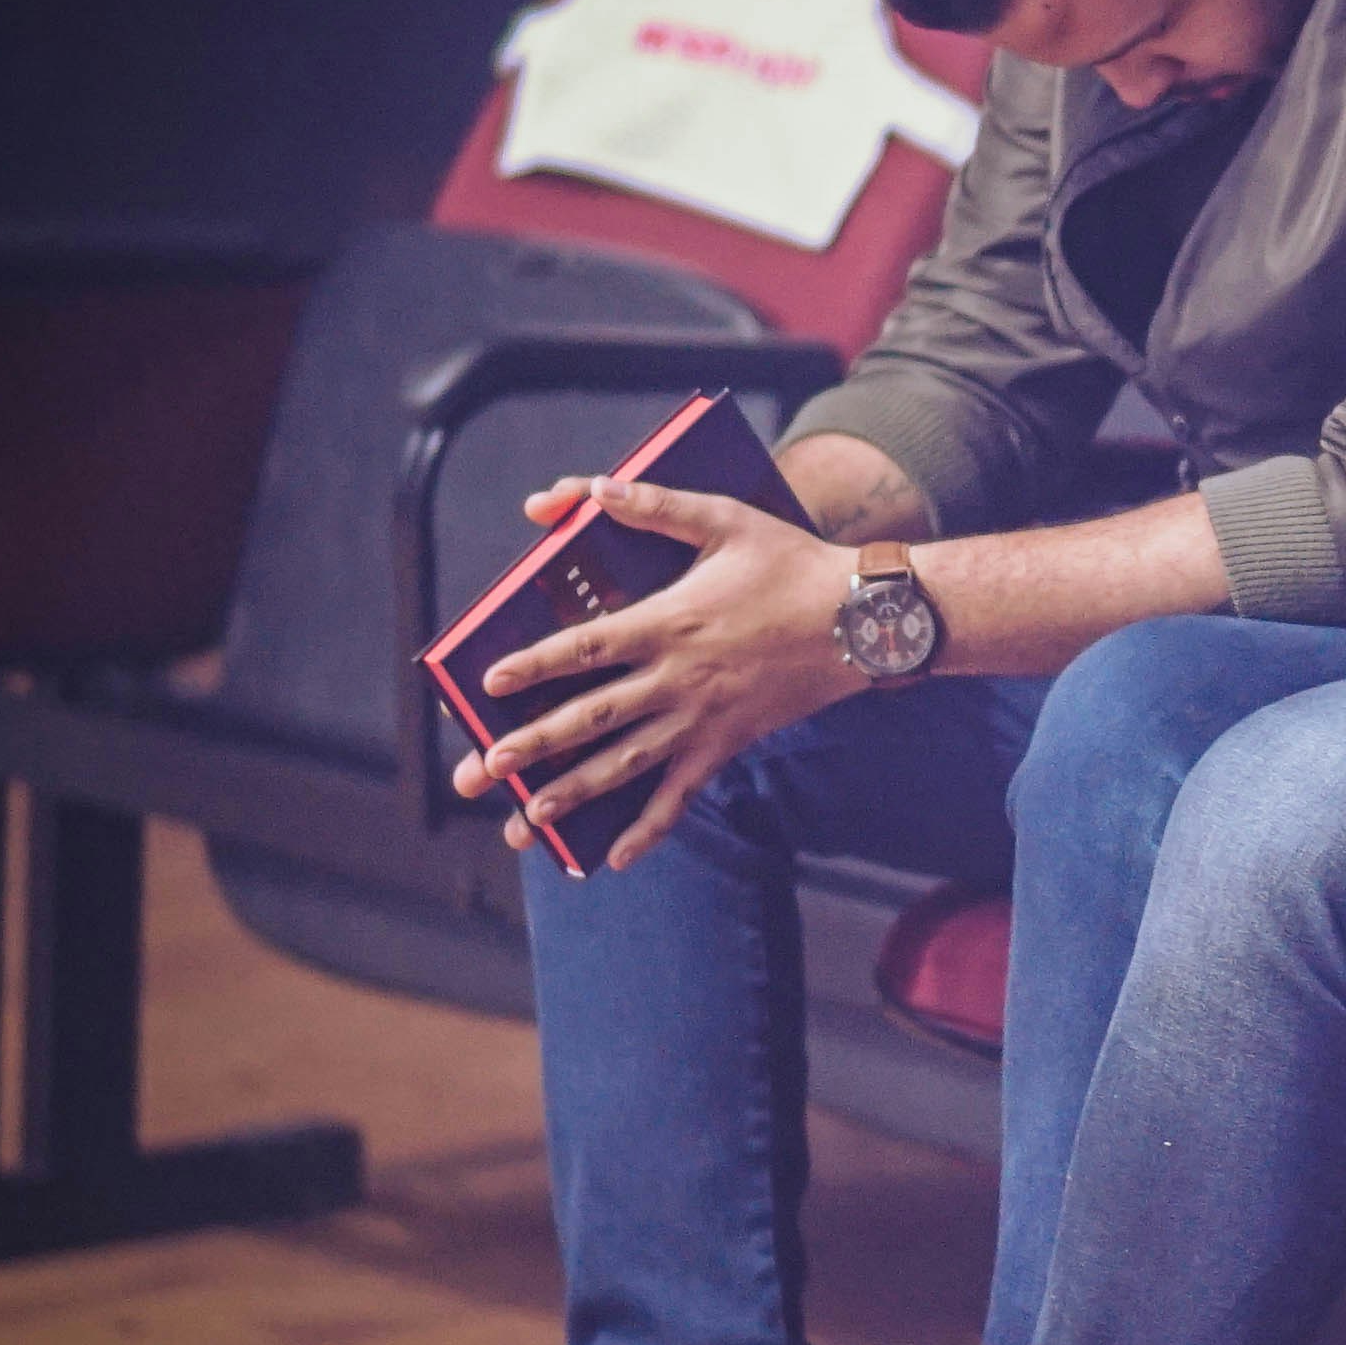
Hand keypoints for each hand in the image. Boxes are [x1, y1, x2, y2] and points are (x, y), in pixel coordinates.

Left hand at [453, 474, 870, 869]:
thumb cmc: (793, 564)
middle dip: (532, 746)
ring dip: (572, 794)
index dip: (535, 664)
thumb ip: (657, 503)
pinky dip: (649, 828)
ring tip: (526, 820)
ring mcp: (702, 719)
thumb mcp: (726, 519)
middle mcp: (678, 679)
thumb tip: (594, 487)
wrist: (863, 621)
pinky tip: (616, 857)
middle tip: (482, 771)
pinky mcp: (727, 744)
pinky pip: (682, 795)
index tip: (490, 684)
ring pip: (625, 764)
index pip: (587, 648)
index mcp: (669, 622)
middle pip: (591, 718)